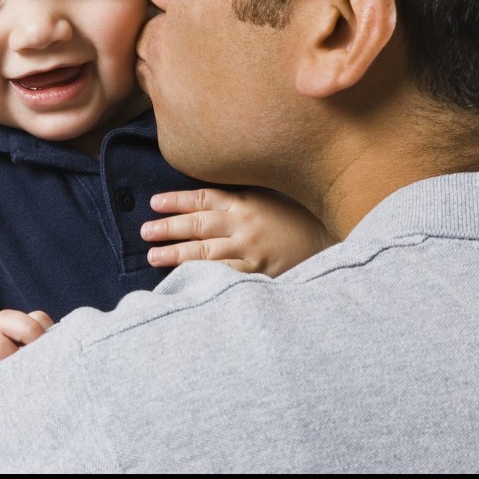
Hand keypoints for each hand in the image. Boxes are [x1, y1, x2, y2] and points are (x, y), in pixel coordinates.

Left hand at [141, 187, 335, 275]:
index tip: (154, 203)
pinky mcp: (259, 273)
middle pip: (198, 225)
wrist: (334, 240)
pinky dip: (205, 278)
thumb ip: (241, 197)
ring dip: (177, 255)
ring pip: (206, 253)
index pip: (203, 198)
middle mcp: (244, 225)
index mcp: (246, 202)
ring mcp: (251, 251)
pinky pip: (226, 276)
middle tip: (144, 232)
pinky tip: (186, 281)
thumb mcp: (271, 197)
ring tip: (152, 257)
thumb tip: (208, 197)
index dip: (176, 201)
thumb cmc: (299, 217)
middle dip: (168, 229)